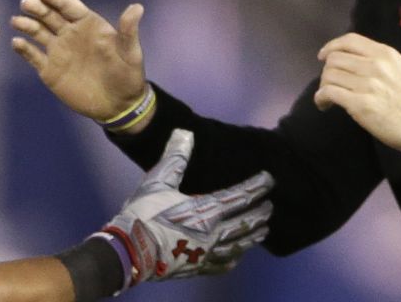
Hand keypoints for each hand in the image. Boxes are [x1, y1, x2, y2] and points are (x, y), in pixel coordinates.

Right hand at [10, 0, 147, 121]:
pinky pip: (33, 55)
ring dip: (27, 24)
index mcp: (87, 24)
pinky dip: (23, 48)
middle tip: (26, 3)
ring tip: (17, 21)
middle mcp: (69, 33)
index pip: (67, 5)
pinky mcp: (50, 70)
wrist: (118, 105)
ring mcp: (58, 51)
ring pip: (38, 32)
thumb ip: (128, 30)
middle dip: (37, 7)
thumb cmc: (126, 75)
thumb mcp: (131, 53)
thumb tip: (137, 7)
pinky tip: (17, 43)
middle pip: (49, 15)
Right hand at [105, 129, 272, 283]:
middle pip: (245, 222)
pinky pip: (222, 264)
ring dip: (253, 236)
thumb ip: (175, 158)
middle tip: (270, 207)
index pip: (240, 196)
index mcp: (206, 210)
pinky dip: (233, 259)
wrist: (130, 251)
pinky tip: (237, 257)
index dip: (257, 186)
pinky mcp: (197, 268)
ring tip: (264, 230)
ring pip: (238, 244)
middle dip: (260, 213)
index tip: (269, 179)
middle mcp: (213, 233)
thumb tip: (185, 132)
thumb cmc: (144, 214)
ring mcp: (207, 253)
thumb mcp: (157, 181)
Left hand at [315, 33, 400, 163]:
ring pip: (329, 75)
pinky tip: (324, 105)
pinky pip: (329, 93)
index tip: (324, 56)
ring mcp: (367, 84)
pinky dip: (321, 98)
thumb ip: (378, 63)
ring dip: (323, 86)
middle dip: (326, 71)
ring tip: (327, 97)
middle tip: (330, 84)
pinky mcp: (360, 104)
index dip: (331, 46)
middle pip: (335, 59)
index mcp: (385, 54)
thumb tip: (350, 64)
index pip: (350, 40)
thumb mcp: (400, 69)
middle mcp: (375, 65)